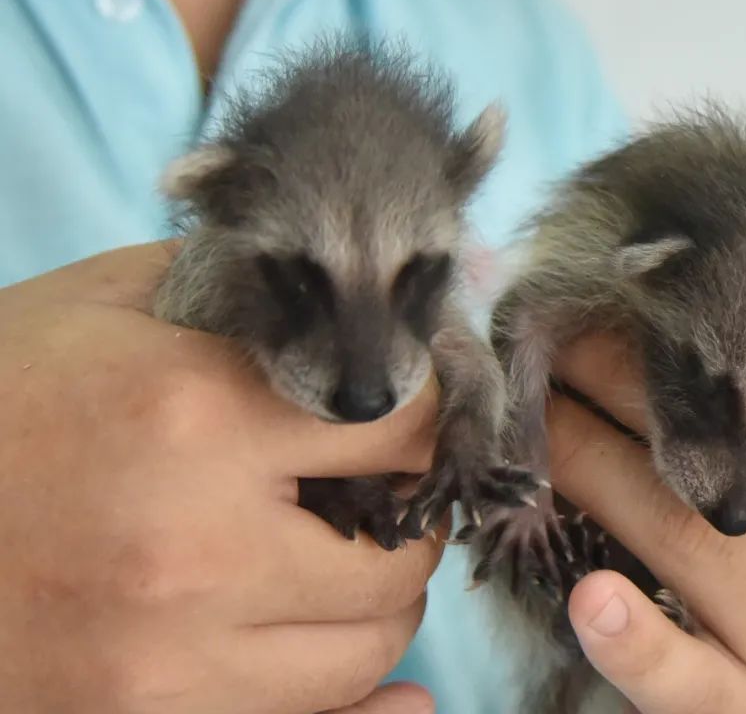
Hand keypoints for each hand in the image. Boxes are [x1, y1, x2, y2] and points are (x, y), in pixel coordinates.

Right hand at [0, 244, 439, 713]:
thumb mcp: (100, 308)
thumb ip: (232, 292)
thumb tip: (345, 307)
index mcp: (194, 413)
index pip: (402, 422)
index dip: (424, 414)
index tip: (409, 416)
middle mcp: (198, 543)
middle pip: (402, 551)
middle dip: (408, 516)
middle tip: (376, 495)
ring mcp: (173, 652)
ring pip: (372, 644)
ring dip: (380, 599)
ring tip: (340, 560)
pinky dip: (355, 689)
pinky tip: (362, 665)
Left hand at [546, 314, 745, 712]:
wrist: (743, 682)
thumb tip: (673, 266)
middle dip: (643, 378)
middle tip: (563, 327)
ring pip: (690, 536)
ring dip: (595, 466)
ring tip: (533, 414)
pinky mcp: (741, 704)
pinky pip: (683, 672)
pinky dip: (631, 634)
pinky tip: (590, 597)